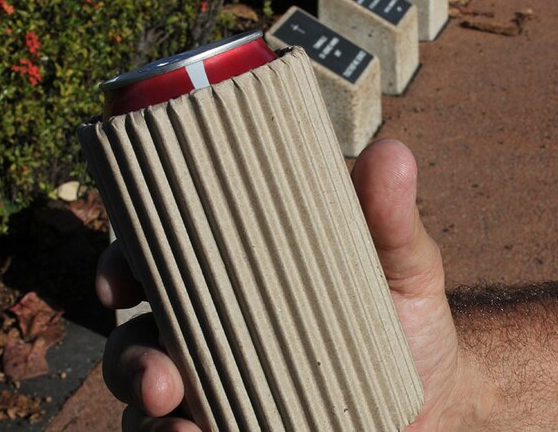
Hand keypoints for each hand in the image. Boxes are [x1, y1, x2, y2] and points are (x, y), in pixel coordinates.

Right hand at [96, 139, 492, 430]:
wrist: (435, 398)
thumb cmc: (407, 321)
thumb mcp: (403, 267)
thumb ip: (390, 220)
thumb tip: (390, 153)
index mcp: (239, 275)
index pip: (161, 261)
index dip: (123, 264)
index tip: (121, 280)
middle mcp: (217, 329)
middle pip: (139, 338)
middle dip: (130, 360)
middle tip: (160, 380)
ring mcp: (222, 386)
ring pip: (151, 400)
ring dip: (148, 416)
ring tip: (183, 430)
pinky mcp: (237, 428)